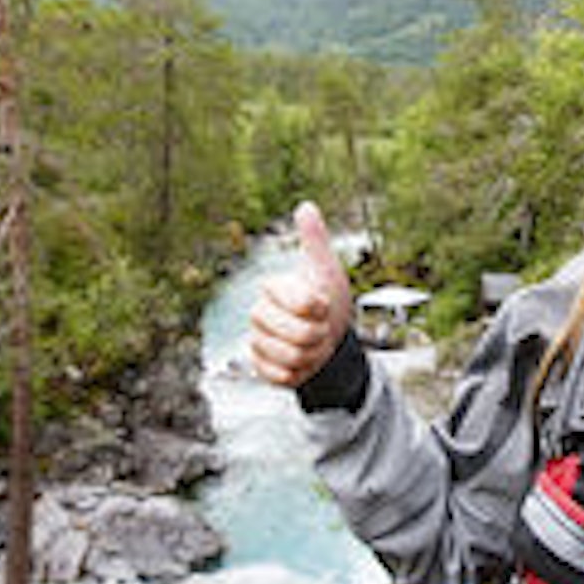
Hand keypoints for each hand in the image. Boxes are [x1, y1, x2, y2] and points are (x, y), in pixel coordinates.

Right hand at [248, 201, 351, 386]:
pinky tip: (302, 361)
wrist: (326, 334)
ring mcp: (258, 340)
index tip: (323, 304)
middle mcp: (258, 313)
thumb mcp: (326, 267)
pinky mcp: (260, 366)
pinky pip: (282, 377)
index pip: (303, 304)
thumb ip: (315, 240)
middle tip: (321, 327)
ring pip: (292, 358)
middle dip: (320, 335)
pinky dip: (300, 372)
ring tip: (312, 343)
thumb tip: (305, 206)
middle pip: (300, 335)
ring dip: (312, 355)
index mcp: (273, 287)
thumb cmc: (326, 297)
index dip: (321, 309)